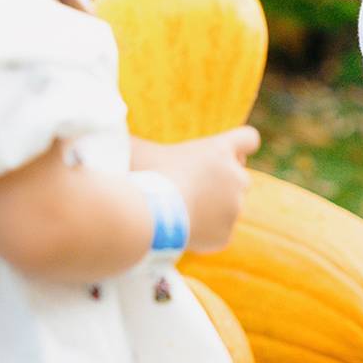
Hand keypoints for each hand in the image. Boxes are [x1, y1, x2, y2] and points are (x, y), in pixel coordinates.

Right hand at [139, 126, 259, 251]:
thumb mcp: (139, 149)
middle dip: (221, 182)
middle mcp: (235, 176)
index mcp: (220, 149)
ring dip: (213, 209)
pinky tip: (181, 232)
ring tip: (181, 213)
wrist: (143, 218)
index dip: (239, 145)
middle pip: (239, 176)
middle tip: (192, 189)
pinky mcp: (226, 234)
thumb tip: (113, 127)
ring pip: (230, 206)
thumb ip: (141, 142)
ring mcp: (234, 207)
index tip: (228, 153)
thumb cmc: (138, 176)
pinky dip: (205, 235)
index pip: (249, 138)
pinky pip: (219, 232)